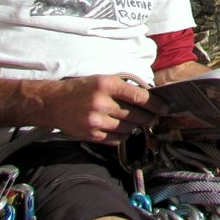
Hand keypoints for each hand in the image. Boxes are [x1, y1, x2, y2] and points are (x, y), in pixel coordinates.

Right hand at [43, 74, 166, 144]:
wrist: (54, 104)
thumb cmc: (83, 89)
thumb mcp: (103, 80)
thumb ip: (124, 87)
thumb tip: (149, 96)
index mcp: (106, 85)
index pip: (139, 96)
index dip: (155, 104)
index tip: (165, 107)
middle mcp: (101, 103)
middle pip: (136, 115)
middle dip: (150, 118)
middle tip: (155, 118)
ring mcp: (96, 121)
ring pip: (128, 128)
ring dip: (136, 126)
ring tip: (138, 122)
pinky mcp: (92, 135)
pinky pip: (117, 139)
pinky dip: (124, 135)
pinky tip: (123, 129)